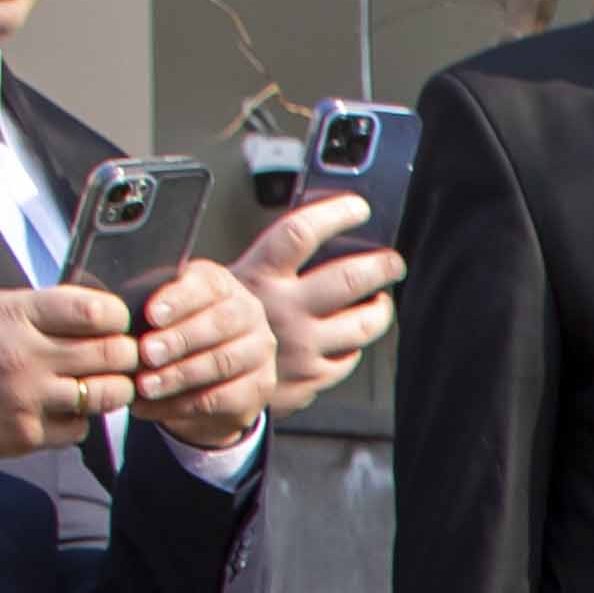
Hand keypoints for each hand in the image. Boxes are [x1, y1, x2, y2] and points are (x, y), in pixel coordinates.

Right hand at [0, 285, 137, 464]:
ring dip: (111, 389)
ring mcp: (28, 400)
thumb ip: (34, 308)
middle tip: (119, 355)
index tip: (113, 322)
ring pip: (106, 396)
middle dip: (125, 353)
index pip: (94, 311)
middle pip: (113, 354)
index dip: (116, 316)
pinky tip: (61, 408)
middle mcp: (26, 357)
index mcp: (15, 315)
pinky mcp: (26, 435)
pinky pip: (79, 429)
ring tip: (98, 382)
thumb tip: (83, 311)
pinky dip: (79, 419)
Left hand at [126, 261, 277, 450]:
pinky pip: (222, 398)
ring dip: (179, 375)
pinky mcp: (260, 386)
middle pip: (220, 322)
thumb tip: (114, 316)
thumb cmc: (172, 336)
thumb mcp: (160, 315)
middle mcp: (248, 312)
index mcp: (221, 285)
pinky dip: (181, 405)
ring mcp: (259, 350)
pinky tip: (151, 407)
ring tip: (145, 386)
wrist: (205, 380)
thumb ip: (146, 310)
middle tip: (146, 354)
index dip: (178, 300)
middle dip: (179, 340)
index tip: (151, 315)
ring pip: (223, 361)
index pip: (206, 285)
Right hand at [225, 192, 403, 408]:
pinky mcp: (311, 379)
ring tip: (381, 300)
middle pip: (349, 279)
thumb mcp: (232, 282)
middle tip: (393, 262)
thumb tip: (324, 230)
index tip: (359, 208)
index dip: (335, 214)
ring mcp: (300, 347)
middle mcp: (282, 311)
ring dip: (380, 309)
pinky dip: (355, 344)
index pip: (300, 233)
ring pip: (364, 324)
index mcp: (258, 277)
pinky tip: (350, 335)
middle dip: (382, 266)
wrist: (200, 384)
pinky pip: (351, 357)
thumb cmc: (221, 323)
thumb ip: (271, 262)